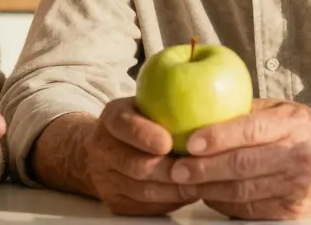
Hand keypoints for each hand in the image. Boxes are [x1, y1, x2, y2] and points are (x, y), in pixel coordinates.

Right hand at [84, 98, 195, 215]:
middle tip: (196, 170)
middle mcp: (102, 148)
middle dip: (169, 171)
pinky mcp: (115, 201)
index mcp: (112, 118)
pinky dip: (170, 202)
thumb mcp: (148, 104)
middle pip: (135, 165)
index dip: (144, 135)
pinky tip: (188, 193)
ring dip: (175, 190)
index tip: (167, 142)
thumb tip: (207, 104)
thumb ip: (169, 105)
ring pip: (143, 190)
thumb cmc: (140, 122)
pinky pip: (145, 207)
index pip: (124, 125)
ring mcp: (105, 177)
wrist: (108, 148)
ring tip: (200, 184)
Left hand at [167, 99, 310, 219]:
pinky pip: (250, 210)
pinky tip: (209, 194)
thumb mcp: (286, 110)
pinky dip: (224, 204)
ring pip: (242, 193)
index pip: (251, 130)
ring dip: (208, 189)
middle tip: (177, 168)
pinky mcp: (292, 211)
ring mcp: (296, 187)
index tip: (190, 141)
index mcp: (293, 126)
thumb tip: (204, 107)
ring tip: (185, 182)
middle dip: (203, 169)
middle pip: (242, 166)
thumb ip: (249, 111)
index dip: (218, 137)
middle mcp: (297, 157)